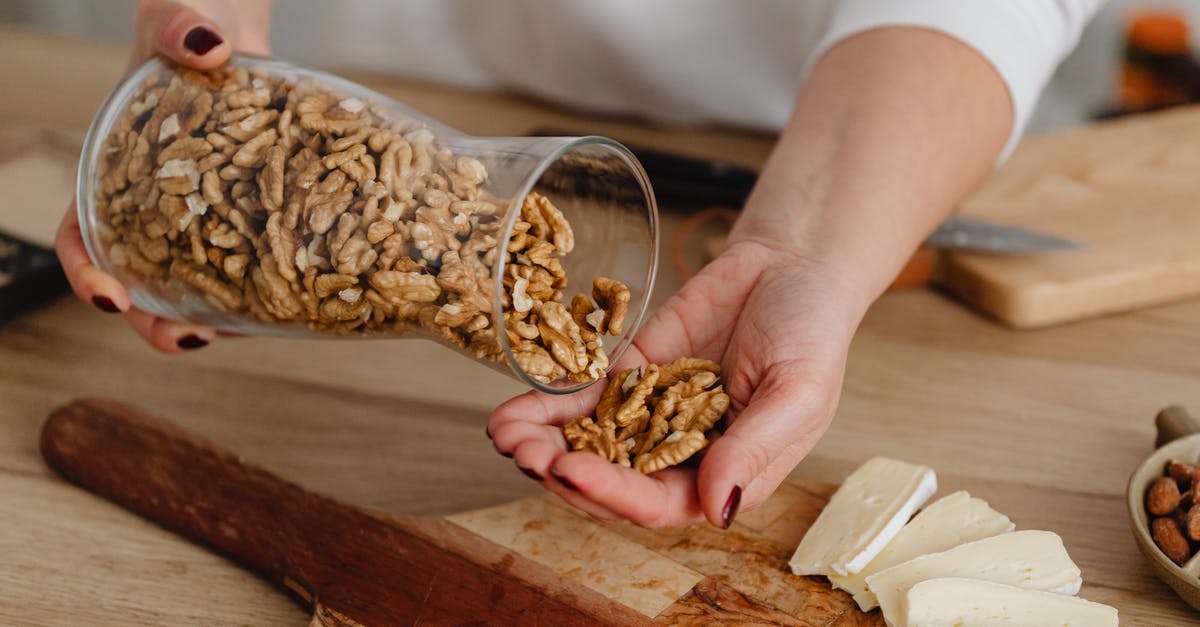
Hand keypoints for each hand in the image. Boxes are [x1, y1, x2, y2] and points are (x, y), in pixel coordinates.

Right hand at [56, 0, 269, 351]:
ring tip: (232, 335)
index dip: (87, 272)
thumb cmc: (193, 27)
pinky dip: (257, 286)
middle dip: (153, 319)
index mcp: (114, 168)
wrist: (234, 34)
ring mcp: (201, 212)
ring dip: (208, 318)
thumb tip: (206, 46)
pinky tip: (287, 299)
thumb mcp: (178, 21)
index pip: (82, 232)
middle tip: (183, 340)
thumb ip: (180, 26)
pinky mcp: (246, 213)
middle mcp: (154, 201)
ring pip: (194, 282)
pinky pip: (246, 259)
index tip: (108, 296)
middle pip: (140, 277)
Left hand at [488, 239, 860, 527]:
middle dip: (561, 473)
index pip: (660, 503)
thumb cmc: (811, 334)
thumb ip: (754, 450)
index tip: (570, 469)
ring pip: (588, 446)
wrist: (790, 267)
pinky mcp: (629, 377)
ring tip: (502, 435)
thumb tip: (715, 508)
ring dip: (543, 446)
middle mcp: (680, 456)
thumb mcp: (796, 392)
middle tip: (522, 452)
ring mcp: (649, 417)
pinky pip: (583, 401)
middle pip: (610, 483)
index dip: (612, 494)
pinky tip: (509, 413)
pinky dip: (545, 410)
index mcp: (725, 474)